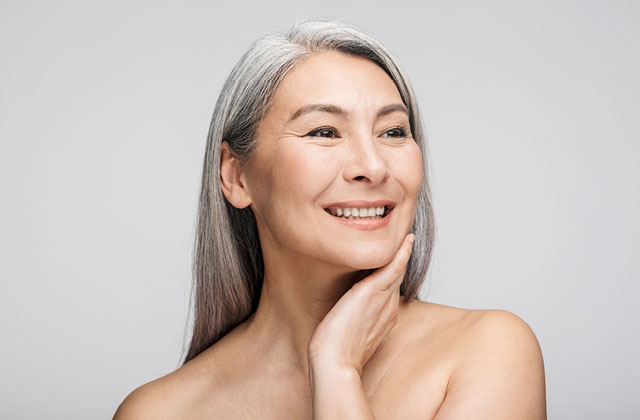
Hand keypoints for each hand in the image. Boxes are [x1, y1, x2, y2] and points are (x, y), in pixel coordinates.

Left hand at [307, 233, 415, 374]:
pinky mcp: (372, 292)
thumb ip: (352, 321)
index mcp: (383, 318)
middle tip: (406, 240)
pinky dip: (401, 253)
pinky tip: (406, 240)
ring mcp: (383, 300)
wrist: (334, 363)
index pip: (390, 289)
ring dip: (403, 252)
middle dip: (401, 260)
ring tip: (407, 236)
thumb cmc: (335, 353)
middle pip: (397, 278)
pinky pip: (393, 268)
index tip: (395, 259)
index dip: (394, 273)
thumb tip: (345, 314)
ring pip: (397, 271)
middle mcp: (388, 308)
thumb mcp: (348, 334)